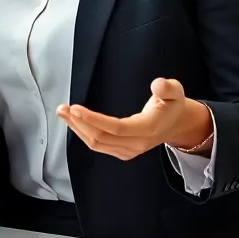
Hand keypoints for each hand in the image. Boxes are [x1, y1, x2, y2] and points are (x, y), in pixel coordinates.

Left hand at [57, 78, 213, 160]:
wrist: (175, 124)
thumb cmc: (171, 104)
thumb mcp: (175, 91)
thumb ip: (167, 87)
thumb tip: (158, 85)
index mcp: (148, 128)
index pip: (116, 128)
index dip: (95, 120)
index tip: (76, 109)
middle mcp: (138, 143)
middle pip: (102, 138)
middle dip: (79, 123)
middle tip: (63, 108)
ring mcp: (130, 151)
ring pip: (97, 144)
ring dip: (77, 129)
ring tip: (63, 113)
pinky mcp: (123, 152)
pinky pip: (99, 146)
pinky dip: (83, 134)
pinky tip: (74, 122)